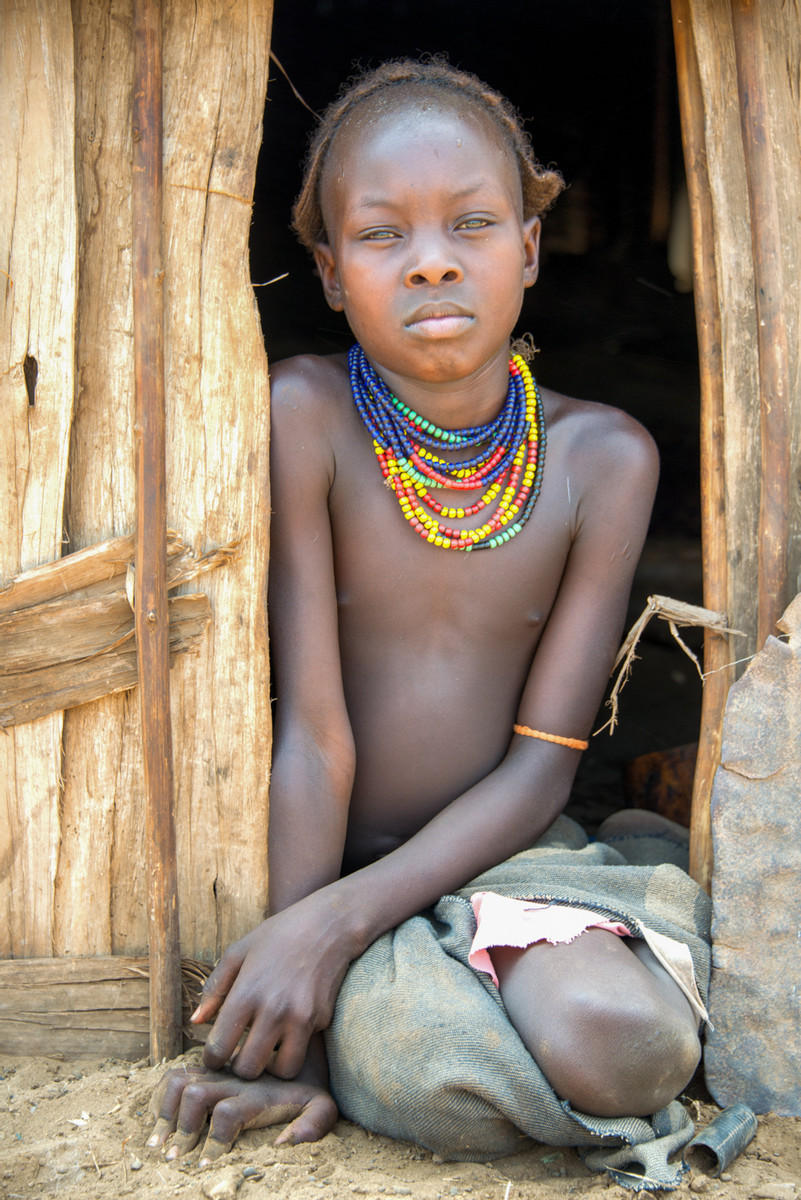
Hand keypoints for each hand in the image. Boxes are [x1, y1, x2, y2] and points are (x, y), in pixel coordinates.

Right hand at [148, 1061, 337, 1163]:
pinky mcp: (204, 1068)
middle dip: (183, 1130)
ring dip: (165, 1112)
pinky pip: (173, 1075)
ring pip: (179, 1080)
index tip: (205, 1166)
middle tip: (174, 1159)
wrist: (300, 1047)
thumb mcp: (322, 1105)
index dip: (214, 1143)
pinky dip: (160, 1097)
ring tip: (158, 1144)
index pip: (227, 1114)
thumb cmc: (308, 1087)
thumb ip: (314, 1124)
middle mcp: (232, 1079)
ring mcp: (215, 1071)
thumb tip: (283, 1144)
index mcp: (258, 1092)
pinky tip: (160, 1121)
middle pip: (196, 1095)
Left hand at [192, 892, 358, 1079]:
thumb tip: (196, 1021)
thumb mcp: (238, 952)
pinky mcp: (322, 1019)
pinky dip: (296, 1044)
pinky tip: (291, 1025)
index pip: (218, 1050)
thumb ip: (214, 988)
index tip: (217, 1054)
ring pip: (282, 1071)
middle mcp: (273, 1009)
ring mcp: (301, 1017)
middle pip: (248, 1069)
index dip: (212, 1058)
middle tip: (242, 1054)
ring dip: (272, 1065)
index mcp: (246, 993)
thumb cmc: (279, 933)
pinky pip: (304, 1047)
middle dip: (241, 1067)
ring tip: (268, 1049)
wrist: (329, 923)